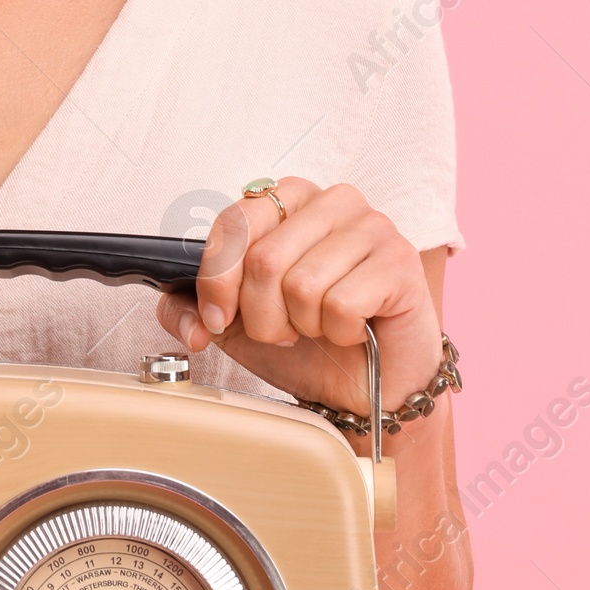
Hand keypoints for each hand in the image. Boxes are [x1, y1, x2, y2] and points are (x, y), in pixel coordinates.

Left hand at [153, 178, 440, 417]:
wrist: (368, 389)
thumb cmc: (310, 345)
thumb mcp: (233, 324)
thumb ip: (190, 310)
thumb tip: (189, 321)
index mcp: (289, 199)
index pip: (233, 223)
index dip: (217, 281)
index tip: (219, 318)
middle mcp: (332, 201)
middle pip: (263, 258)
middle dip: (261, 315)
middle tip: (284, 330)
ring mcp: (372, 226)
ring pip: (301, 283)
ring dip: (302, 325)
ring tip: (319, 328)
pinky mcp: (400, 261)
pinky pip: (341, 302)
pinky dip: (339, 332)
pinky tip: (353, 330)